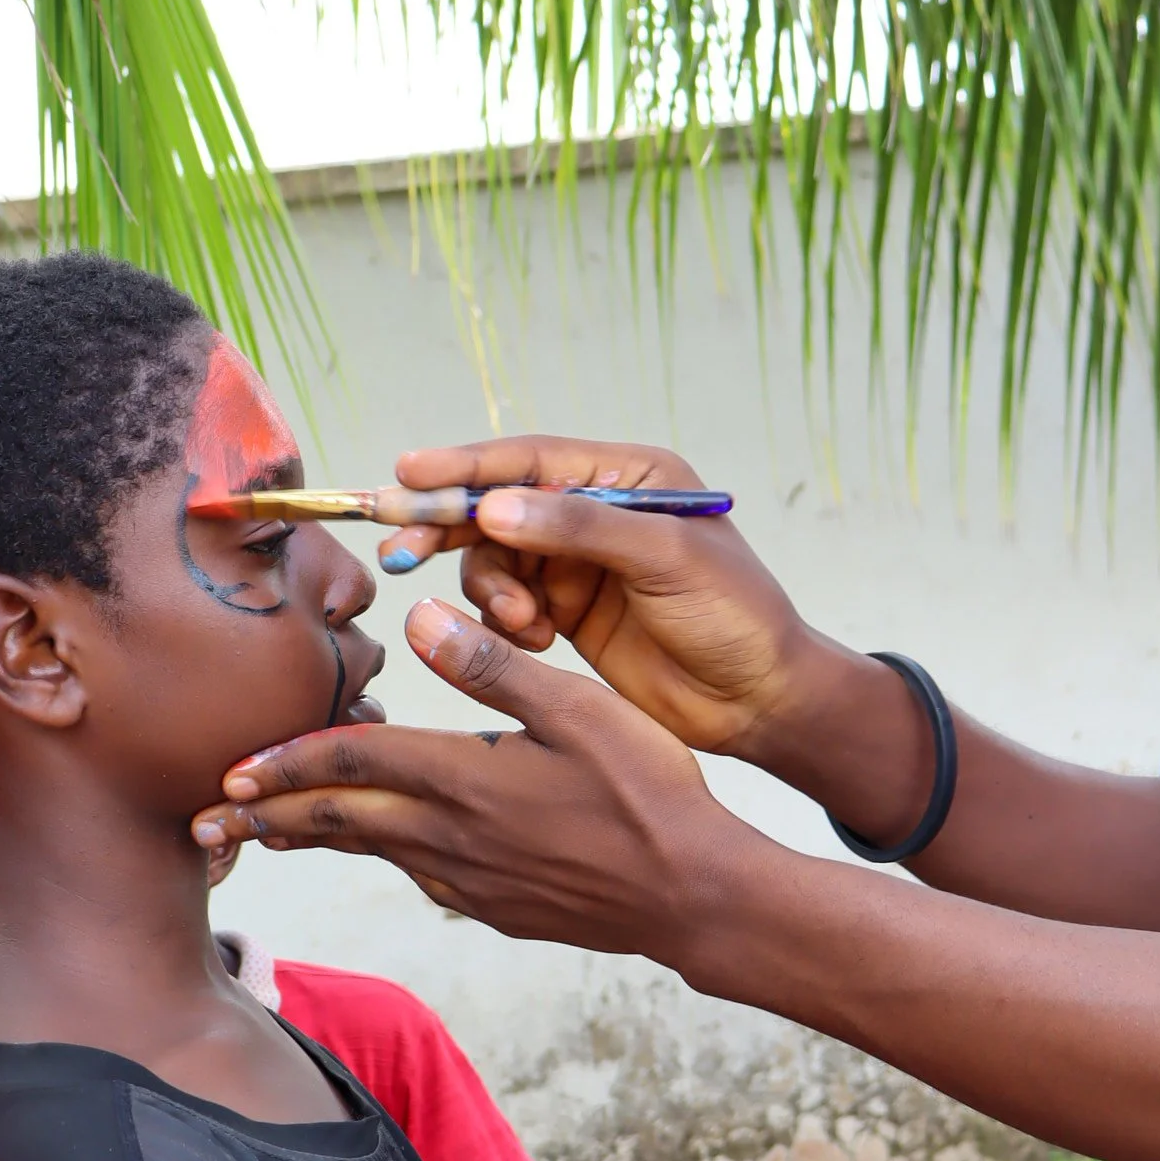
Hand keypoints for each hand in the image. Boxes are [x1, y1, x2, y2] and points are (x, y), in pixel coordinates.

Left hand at [191, 597, 746, 973]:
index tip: (232, 769)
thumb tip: (419, 617)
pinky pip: (420, 877)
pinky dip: (379, 860)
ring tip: (263, 838)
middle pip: (337, 821)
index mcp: (462, 777)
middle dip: (266, 817)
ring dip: (311, 842)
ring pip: (371, 853)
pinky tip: (379, 853)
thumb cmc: (650, 792)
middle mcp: (450, 836)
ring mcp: (470, 881)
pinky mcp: (496, 907)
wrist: (694, 897)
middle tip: (207, 821)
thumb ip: (493, 664)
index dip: (287, 763)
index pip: (351, 764)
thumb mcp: (579, 709)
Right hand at [375, 435, 818, 759]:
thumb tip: (496, 507)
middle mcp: (596, 512)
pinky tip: (535, 640)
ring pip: (495, 560)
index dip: (466, 466)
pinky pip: (509, 603)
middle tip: (401, 549)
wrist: (758, 699)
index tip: (407, 473)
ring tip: (519, 622)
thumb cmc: (733, 616)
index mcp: (628, 477)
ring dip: (492, 590)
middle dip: (450, 527)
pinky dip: (508, 621)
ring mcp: (579, 563)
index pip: (530, 460)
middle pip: (499, 506)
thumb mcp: (664, 560)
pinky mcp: (567, 611)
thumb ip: (580, 528)